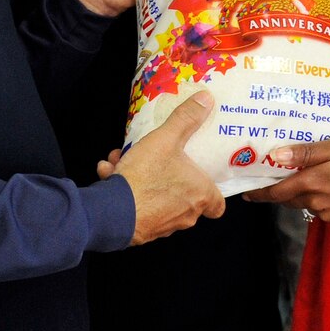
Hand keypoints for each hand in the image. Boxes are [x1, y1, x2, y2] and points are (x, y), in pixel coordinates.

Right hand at [113, 91, 224, 243]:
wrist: (114, 211)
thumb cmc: (146, 176)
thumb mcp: (166, 139)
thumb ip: (186, 119)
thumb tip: (206, 99)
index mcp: (200, 194)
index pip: (218, 205)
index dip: (212, 192)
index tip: (202, 178)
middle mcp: (186, 214)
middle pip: (185, 196)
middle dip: (168, 174)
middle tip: (155, 159)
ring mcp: (164, 226)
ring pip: (158, 199)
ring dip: (144, 180)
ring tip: (125, 162)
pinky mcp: (143, 231)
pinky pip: (138, 207)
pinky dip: (128, 192)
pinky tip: (111, 174)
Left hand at [244, 134, 329, 225]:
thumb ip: (307, 153)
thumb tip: (276, 156)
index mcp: (313, 183)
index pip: (276, 191)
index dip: (259, 192)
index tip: (245, 192)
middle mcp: (316, 202)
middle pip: (289, 198)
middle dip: (279, 190)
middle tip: (273, 177)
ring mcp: (329, 214)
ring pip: (306, 203)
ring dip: (301, 193)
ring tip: (306, 177)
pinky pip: (322, 209)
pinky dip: (319, 199)